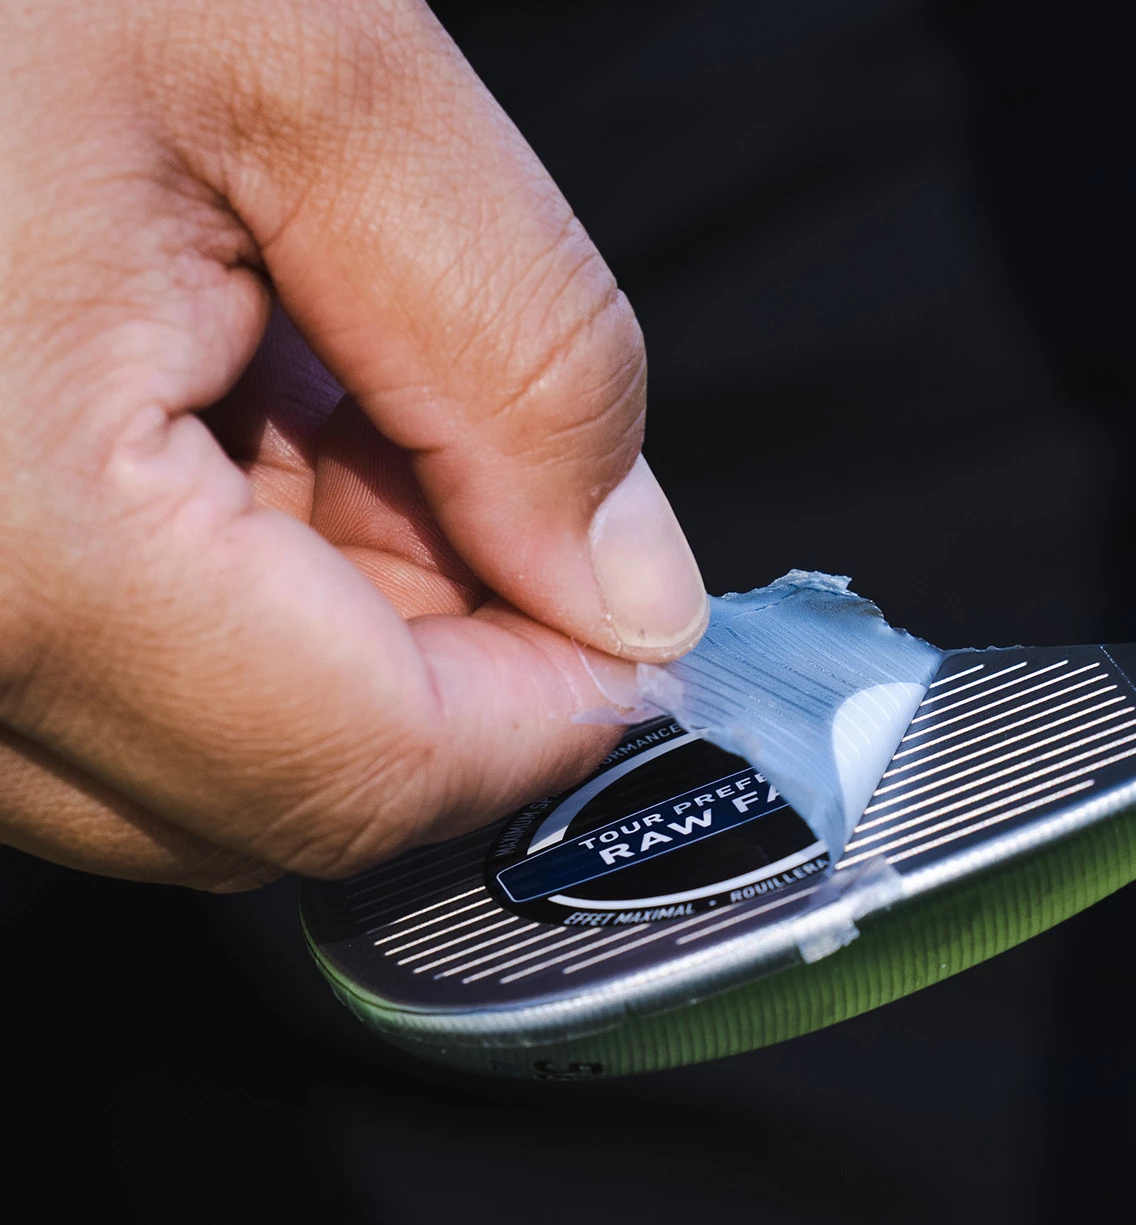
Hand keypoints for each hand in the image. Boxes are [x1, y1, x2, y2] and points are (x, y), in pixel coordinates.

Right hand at [0, 0, 706, 889]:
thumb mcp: (313, 72)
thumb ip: (522, 359)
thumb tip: (628, 593)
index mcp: (6, 538)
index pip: (362, 771)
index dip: (543, 716)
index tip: (627, 620)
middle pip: (273, 795)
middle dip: (440, 668)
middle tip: (474, 470)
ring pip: (178, 766)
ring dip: (324, 634)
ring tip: (318, 406)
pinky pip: (78, 693)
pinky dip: (209, 606)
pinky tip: (216, 430)